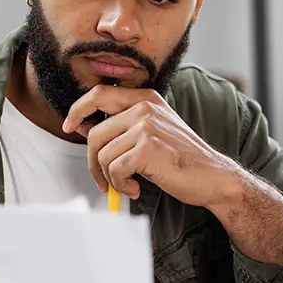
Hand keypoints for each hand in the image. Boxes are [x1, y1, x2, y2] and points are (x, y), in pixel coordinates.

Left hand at [62, 85, 246, 208]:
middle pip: (95, 133)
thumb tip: (82, 128)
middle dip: (92, 162)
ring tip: (128, 185)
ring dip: (111, 178)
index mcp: (145, 98)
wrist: (212, 176)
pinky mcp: (147, 147)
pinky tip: (136, 188)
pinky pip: (115, 169)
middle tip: (102, 181)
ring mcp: (146, 125)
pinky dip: (121, 186)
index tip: (70, 127)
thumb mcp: (151, 133)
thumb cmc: (181, 159)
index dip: (78, 110)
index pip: (98, 94)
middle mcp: (144, 107)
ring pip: (103, 155)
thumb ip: (120, 126)